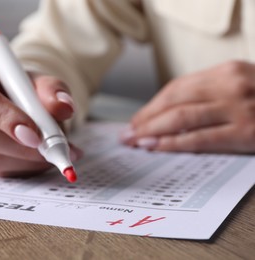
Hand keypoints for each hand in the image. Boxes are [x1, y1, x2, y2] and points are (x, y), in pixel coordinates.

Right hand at [0, 59, 81, 176]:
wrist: (13, 101)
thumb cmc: (21, 89)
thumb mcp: (40, 82)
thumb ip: (53, 91)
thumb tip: (64, 107)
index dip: (6, 118)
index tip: (35, 135)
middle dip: (19, 147)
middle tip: (49, 151)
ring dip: (23, 161)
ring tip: (50, 155)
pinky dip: (18, 168)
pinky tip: (36, 160)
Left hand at [121, 60, 254, 152]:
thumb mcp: (243, 85)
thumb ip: (211, 92)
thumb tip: (171, 112)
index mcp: (227, 72)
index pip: (177, 87)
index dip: (152, 105)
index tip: (137, 118)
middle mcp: (229, 86)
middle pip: (173, 101)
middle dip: (145, 118)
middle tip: (128, 132)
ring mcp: (237, 108)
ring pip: (181, 118)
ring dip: (152, 130)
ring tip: (135, 140)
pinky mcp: (245, 133)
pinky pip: (200, 138)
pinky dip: (173, 143)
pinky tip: (157, 147)